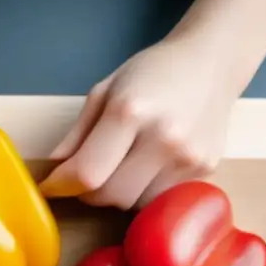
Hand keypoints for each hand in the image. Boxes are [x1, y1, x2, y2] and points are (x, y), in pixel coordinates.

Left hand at [39, 33, 237, 209]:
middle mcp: (164, 137)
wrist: (212, 61)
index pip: (87, 173)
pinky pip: (162, 200)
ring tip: (124, 166)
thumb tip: (56, 169)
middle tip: (89, 175)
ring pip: (136, 204)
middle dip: (90, 192)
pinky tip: (150, 167)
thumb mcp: (106, 90)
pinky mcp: (206, 170)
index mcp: (131, 111)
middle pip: (111, 196)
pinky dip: (146, 192)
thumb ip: (78, 133)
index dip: (63, 185)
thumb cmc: (153, 72)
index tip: (53, 185)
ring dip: (120, 194)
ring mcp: (188, 157)